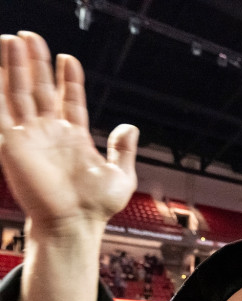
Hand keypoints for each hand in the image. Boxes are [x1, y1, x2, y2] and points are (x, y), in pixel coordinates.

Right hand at [0, 32, 136, 236]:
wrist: (76, 223)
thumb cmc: (97, 207)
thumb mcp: (121, 175)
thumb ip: (123, 150)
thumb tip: (130, 127)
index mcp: (73, 137)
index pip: (68, 100)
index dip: (68, 80)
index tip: (68, 59)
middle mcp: (49, 133)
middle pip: (38, 89)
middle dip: (34, 62)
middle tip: (30, 36)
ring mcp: (29, 135)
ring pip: (18, 92)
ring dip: (15, 65)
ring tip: (13, 39)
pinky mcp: (11, 143)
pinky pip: (2, 109)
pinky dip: (0, 87)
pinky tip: (2, 67)